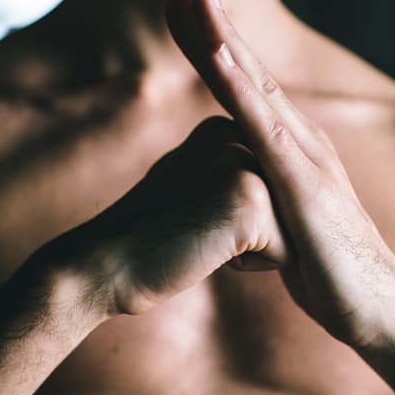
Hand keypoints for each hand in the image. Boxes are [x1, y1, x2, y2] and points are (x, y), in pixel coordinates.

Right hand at [69, 114, 287, 316]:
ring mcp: (243, 163)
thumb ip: (220, 169)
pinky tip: (204, 251)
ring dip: (249, 250)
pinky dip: (248, 266)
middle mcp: (236, 135)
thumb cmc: (145, 238)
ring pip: (290, 230)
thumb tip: (256, 176)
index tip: (188, 214)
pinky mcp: (250, 199)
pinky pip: (284, 252)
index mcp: (223, 128)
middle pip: (286, 208)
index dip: (235, 221)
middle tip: (192, 228)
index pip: (271, 190)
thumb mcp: (187, 185)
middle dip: (248, 235)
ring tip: (198, 236)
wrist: (104, 264)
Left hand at [164, 0, 394, 347]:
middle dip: (210, 21)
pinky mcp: (305, 186)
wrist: (377, 312)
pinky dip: (242, 88)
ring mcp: (303, 157)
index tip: (175, 4)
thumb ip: (251, 191)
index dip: (208, 41)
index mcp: (286, 145)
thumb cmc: (325, 268)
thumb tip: (223, 183)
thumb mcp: (276, 219)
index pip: (239, 82)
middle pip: (245, 68)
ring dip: (223, 38)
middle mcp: (297, 138)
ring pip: (255, 86)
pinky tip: (220, 56)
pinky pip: (266, 130)